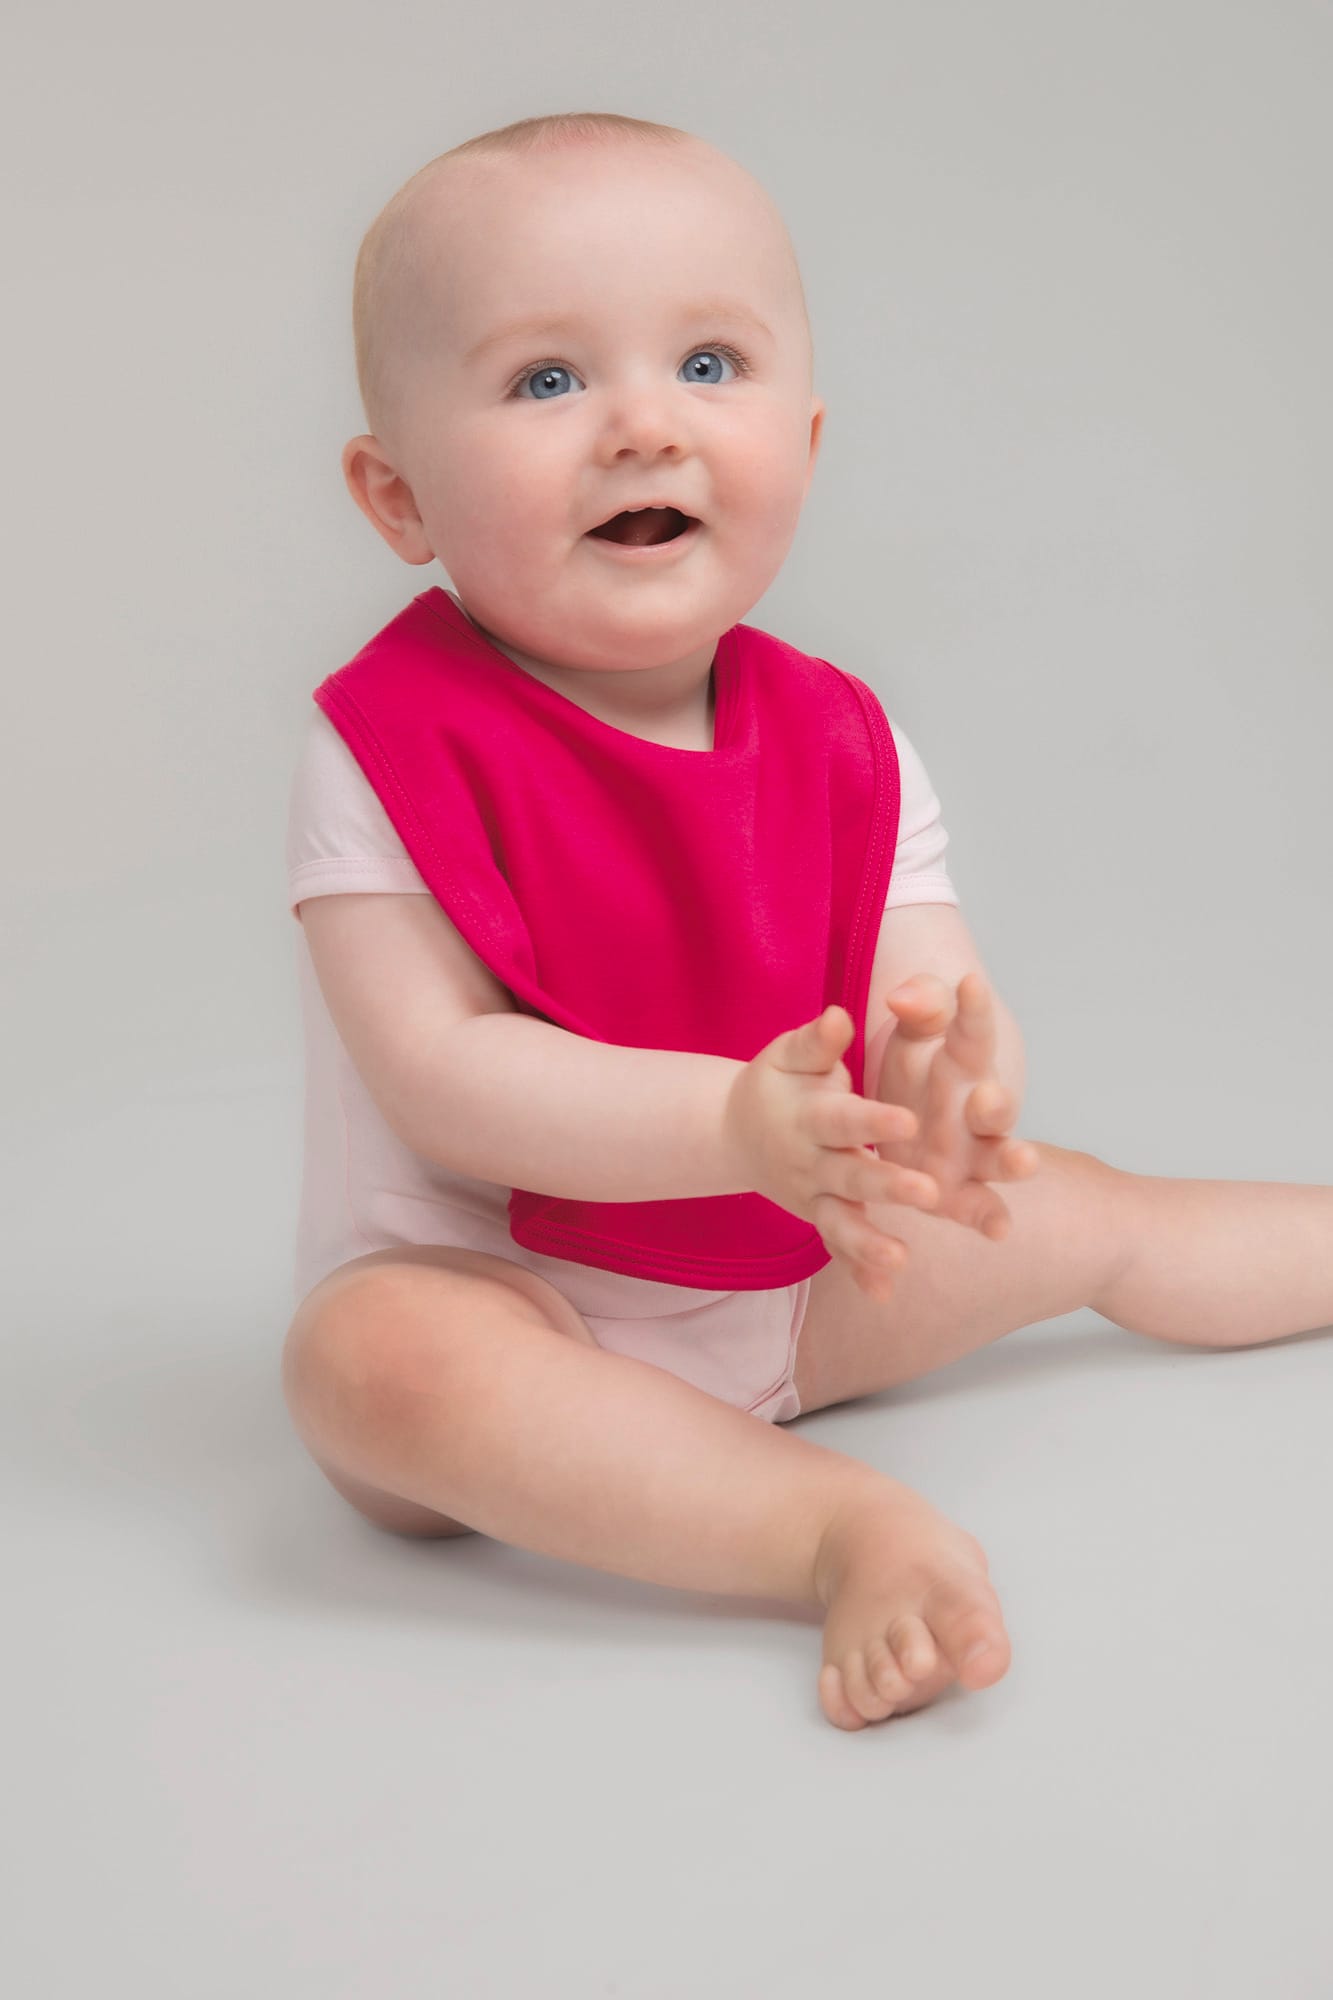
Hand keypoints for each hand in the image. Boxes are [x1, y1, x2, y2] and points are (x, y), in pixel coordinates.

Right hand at [724, 1004, 943, 1298]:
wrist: (735, 1131)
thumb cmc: (777, 1083)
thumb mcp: (789, 1054)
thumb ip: (817, 1041)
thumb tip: (839, 1016)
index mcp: (809, 1116)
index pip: (843, 1119)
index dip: (872, 1119)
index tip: (906, 1118)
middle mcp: (811, 1161)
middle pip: (851, 1175)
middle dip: (888, 1186)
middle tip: (929, 1192)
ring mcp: (814, 1196)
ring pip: (841, 1223)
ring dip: (868, 1244)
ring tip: (900, 1260)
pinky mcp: (819, 1219)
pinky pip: (838, 1249)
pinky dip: (858, 1273)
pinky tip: (882, 1295)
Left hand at [873, 971, 1039, 1243]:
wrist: (900, 1124)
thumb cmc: (917, 1069)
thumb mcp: (913, 1032)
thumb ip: (919, 1008)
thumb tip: (903, 997)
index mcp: (965, 1064)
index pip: (972, 1033)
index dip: (973, 1010)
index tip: (969, 985)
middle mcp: (975, 1112)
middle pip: (996, 1107)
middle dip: (998, 1103)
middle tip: (989, 1097)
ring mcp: (969, 1156)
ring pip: (996, 1159)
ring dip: (1011, 1161)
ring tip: (1026, 1161)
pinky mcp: (953, 1195)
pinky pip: (974, 1208)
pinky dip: (988, 1218)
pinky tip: (1000, 1230)